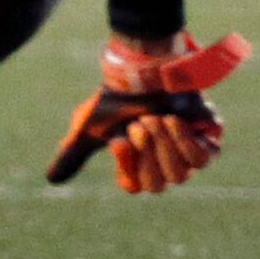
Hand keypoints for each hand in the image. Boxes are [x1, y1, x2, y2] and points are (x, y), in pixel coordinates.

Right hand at [49, 31, 250, 192]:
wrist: (144, 71)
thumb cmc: (116, 101)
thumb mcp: (88, 129)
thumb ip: (72, 155)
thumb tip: (52, 179)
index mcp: (138, 169)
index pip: (135, 186)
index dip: (127, 166)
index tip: (118, 140)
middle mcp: (164, 169)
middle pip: (158, 184)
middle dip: (147, 152)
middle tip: (139, 125)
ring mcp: (187, 158)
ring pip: (181, 173)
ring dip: (165, 145)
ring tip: (155, 118)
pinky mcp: (207, 143)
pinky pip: (202, 158)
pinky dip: (184, 141)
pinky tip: (172, 121)